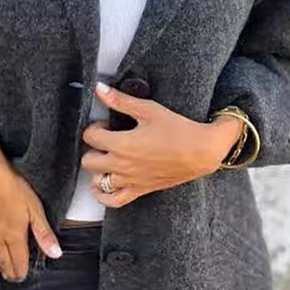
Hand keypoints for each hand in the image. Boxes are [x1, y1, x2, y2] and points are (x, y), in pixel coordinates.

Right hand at [0, 135, 62, 279]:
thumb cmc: (12, 187)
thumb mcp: (35, 209)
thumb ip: (44, 234)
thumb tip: (56, 254)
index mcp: (15, 236)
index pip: (20, 261)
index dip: (23, 271)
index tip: (24, 276)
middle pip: (6, 262)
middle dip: (12, 272)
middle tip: (16, 278)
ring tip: (4, 274)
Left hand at [80, 82, 243, 207]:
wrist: (201, 151)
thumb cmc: (178, 129)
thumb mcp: (148, 110)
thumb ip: (121, 101)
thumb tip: (99, 89)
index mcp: (121, 144)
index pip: (90, 136)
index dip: (95, 127)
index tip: (107, 125)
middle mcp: (121, 165)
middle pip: (88, 160)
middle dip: (94, 148)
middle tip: (107, 140)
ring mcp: (130, 180)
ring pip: (97, 180)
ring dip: (98, 169)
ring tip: (108, 158)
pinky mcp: (140, 190)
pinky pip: (113, 201)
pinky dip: (103, 195)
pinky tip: (102, 185)